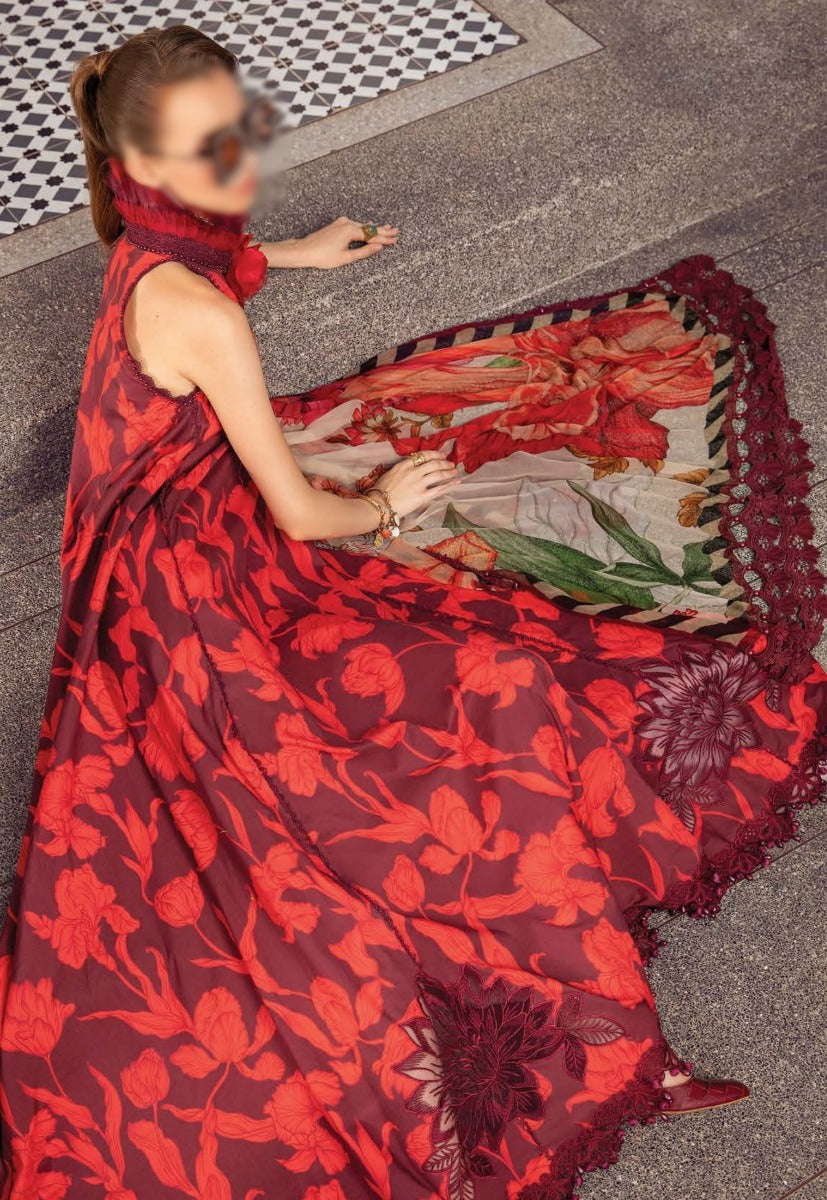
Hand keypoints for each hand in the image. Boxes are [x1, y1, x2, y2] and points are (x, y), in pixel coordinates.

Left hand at [267, 217, 398, 269]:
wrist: (304, 250)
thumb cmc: (323, 256)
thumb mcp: (346, 257)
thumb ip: (364, 251)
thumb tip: (378, 247)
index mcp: (350, 231)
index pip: (372, 235)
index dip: (385, 238)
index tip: (395, 240)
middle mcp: (346, 223)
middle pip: (369, 228)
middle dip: (383, 230)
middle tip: (396, 231)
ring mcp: (341, 223)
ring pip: (362, 226)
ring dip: (375, 228)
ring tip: (387, 228)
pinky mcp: (337, 225)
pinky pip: (355, 225)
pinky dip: (364, 227)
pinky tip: (370, 225)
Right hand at [371, 450, 460, 519]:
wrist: (379, 505)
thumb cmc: (380, 491)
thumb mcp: (389, 473)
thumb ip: (402, 469)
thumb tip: (410, 467)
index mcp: (404, 465)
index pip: (423, 456)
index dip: (435, 454)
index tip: (441, 455)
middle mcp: (413, 472)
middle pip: (434, 464)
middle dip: (444, 463)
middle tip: (451, 463)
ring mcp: (419, 484)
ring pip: (439, 475)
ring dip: (449, 472)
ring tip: (455, 472)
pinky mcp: (422, 496)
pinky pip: (439, 489)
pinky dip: (449, 485)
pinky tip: (456, 482)